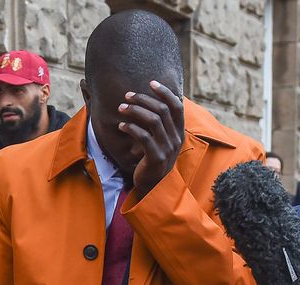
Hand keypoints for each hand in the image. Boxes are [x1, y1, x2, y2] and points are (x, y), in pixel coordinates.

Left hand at [117, 80, 184, 197]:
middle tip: (127, 96)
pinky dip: (131, 128)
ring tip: (120, 108)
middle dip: (143, 99)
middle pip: (162, 110)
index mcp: (179, 132)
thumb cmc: (152, 159)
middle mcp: (176, 138)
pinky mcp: (156, 158)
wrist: (153, 186)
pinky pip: (143, 137)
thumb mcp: (160, 140)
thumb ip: (159, 123)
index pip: (177, 106)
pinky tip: (121, 126)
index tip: (151, 82)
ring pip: (153, 120)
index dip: (165, 92)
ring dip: (135, 111)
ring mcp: (167, 148)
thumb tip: (149, 100)